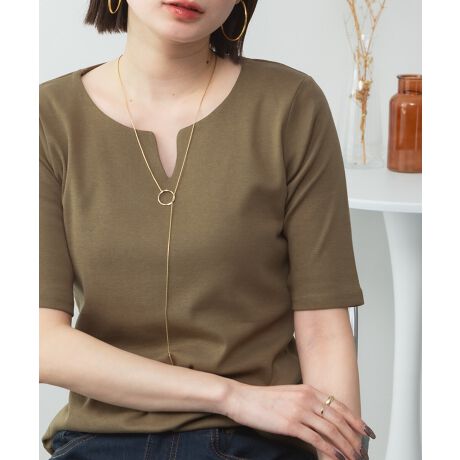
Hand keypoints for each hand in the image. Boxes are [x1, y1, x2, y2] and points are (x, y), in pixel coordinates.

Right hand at [224, 381, 372, 459]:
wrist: (243, 399)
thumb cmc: (264, 399)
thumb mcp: (290, 394)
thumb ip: (307, 402)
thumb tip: (322, 417)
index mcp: (308, 390)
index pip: (339, 406)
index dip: (355, 420)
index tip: (366, 431)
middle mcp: (307, 398)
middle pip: (338, 420)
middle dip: (353, 437)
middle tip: (361, 450)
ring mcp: (299, 411)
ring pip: (330, 431)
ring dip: (344, 446)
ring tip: (352, 457)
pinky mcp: (290, 424)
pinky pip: (316, 439)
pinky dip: (329, 450)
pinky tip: (336, 457)